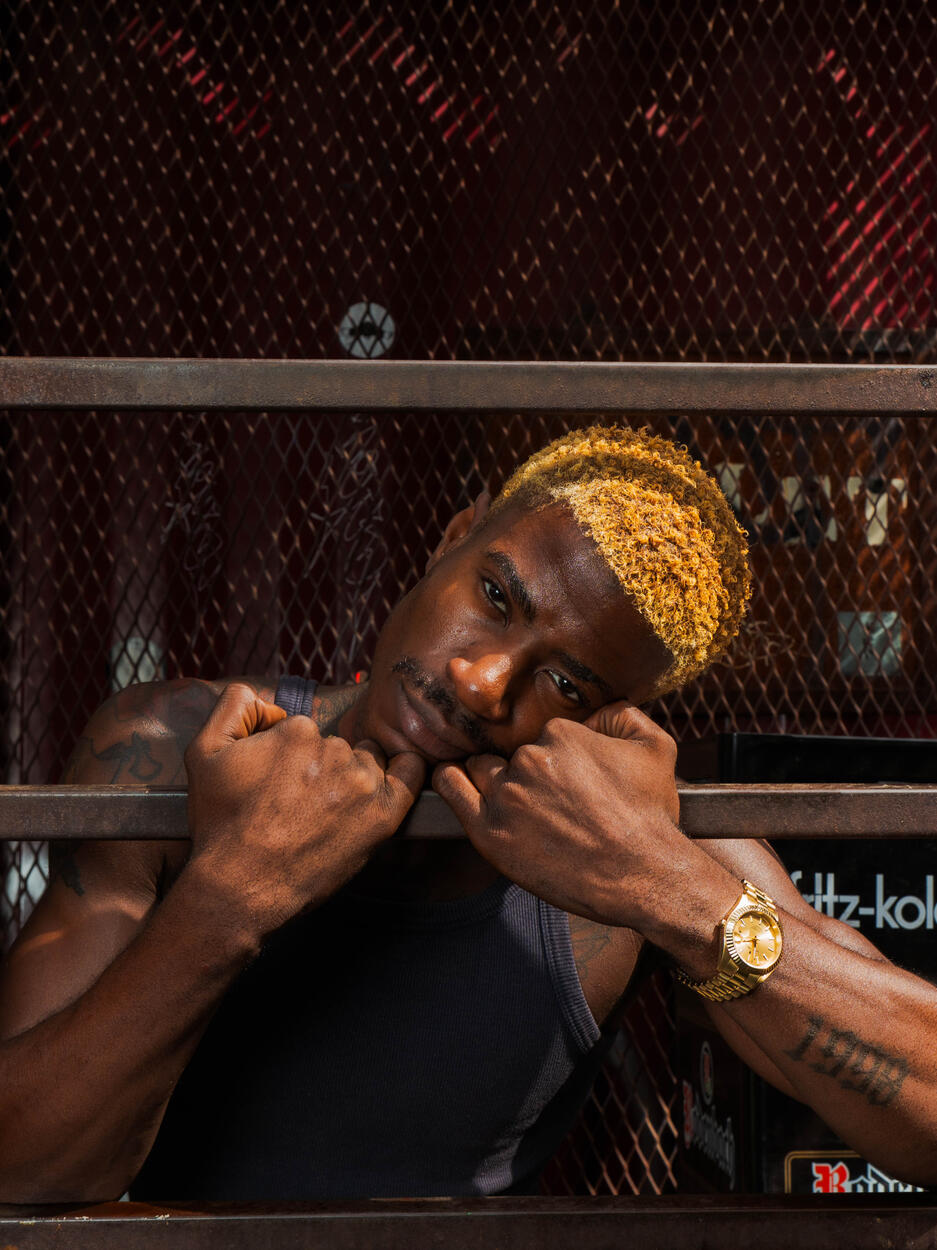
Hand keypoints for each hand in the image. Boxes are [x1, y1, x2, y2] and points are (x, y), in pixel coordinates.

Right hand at [183, 683, 424, 935]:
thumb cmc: (221, 825)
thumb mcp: (203, 752)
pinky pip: (411, 774)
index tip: (279, 784)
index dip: (291, 756)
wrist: (239, 886)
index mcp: (297, 730)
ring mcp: (362, 782)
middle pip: (338, 746)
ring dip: (355, 776)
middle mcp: (334, 750)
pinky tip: (386, 785)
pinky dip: (403, 772)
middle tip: (300, 804)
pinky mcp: (383, 815)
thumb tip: (269, 701)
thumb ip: (233, 706)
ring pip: (368, 761)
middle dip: (322, 767)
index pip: (305, 731)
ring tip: (329, 810)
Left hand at [433, 702, 727, 940]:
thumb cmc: (650, 817)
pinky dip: (452, 780)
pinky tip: (459, 782)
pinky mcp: (489, 831)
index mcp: (561, 733)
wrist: (644, 876)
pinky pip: (451, 788)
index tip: (570, 782)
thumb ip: (623, 714)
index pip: (543, 735)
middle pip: (512, 753)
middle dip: (528, 771)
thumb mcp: (656, 748)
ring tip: (518, 804)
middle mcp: (529, 758)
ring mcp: (507, 795)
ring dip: (494, 779)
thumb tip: (596, 710)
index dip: (557, 758)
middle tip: (552, 802)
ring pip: (483, 769)